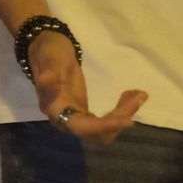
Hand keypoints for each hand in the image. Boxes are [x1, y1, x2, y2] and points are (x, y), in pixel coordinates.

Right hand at [29, 30, 146, 144]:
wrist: (46, 48)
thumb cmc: (49, 51)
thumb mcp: (49, 57)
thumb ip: (48, 71)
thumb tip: (44, 81)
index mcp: (54, 108)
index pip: (81, 127)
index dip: (104, 127)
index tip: (129, 121)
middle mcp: (64, 119)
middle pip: (97, 133)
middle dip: (119, 119)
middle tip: (137, 96)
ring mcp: (75, 118)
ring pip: (104, 131)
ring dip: (123, 116)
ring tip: (137, 94)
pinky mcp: (84, 114)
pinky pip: (105, 122)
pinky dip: (121, 113)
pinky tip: (129, 96)